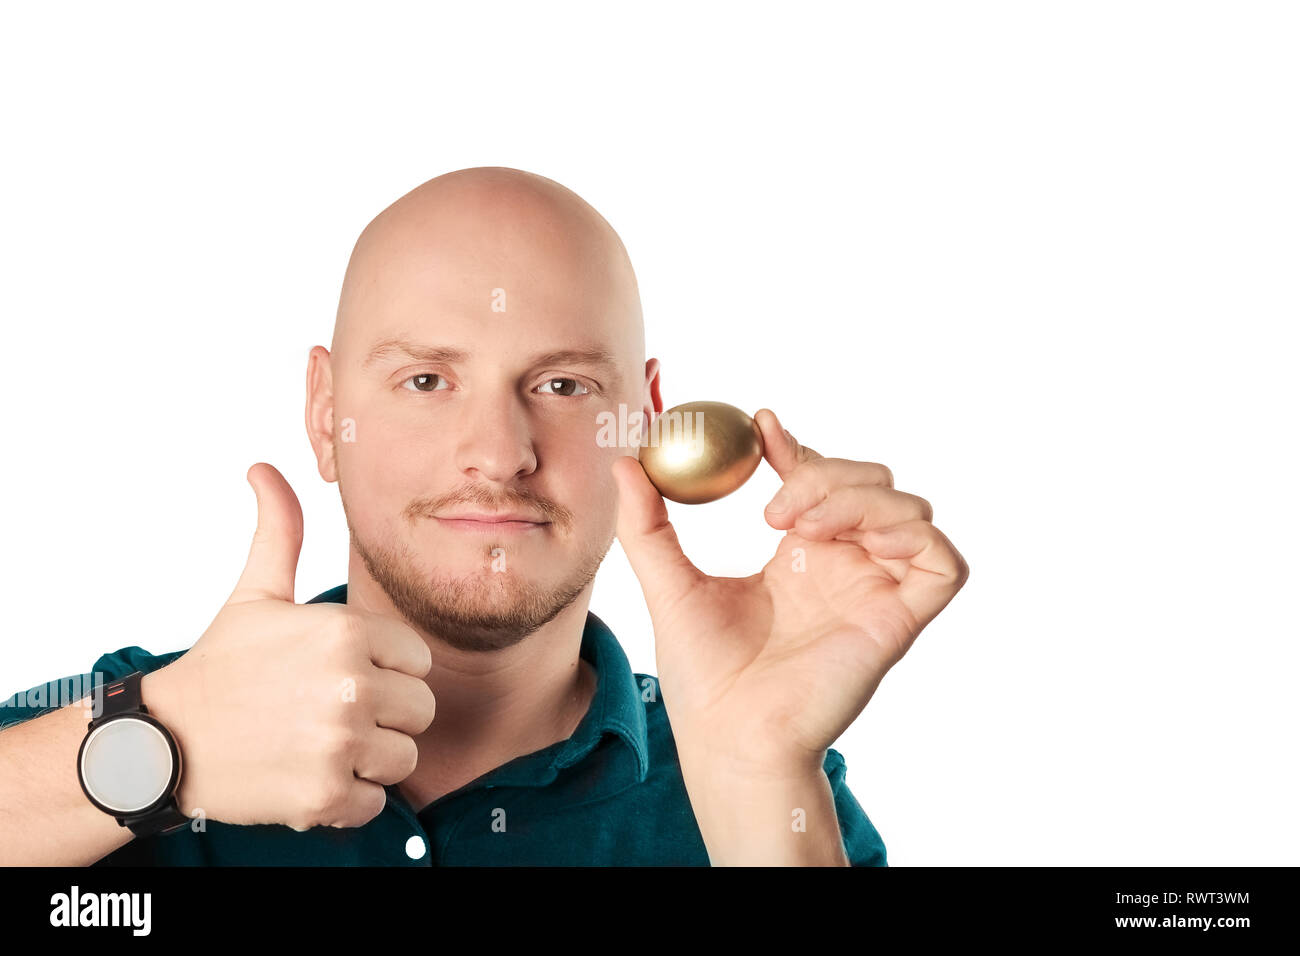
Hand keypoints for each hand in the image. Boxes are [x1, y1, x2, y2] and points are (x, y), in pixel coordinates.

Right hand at [147, 463, 436, 830]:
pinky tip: (309, 776)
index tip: (337, 674)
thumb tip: (263, 468)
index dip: (384, 670)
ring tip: (319, 744)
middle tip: (328, 713)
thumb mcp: (255, 593)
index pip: (417, 659)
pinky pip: (377, 801)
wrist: (164, 742)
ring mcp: (339, 742)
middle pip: (420, 709)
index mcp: (345, 630)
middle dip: (383, 715)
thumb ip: (279, 531)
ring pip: (404, 756)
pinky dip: (348, 799)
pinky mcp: (326, 796)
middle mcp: (350, 684)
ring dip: (368, 758)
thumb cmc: (221, 665)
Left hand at [611, 408, 968, 777]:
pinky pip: (944, 563)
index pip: (818, 481)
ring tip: (804, 527)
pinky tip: (858, 542)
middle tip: (775, 507)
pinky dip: (913, 536)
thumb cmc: (704, 675)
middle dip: (827, 472)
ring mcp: (877, 593)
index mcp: (801, 557)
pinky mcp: (900, 621)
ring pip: (909, 509)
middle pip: (871, 483)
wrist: (726, 735)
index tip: (761, 425)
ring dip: (860, 498)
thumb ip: (647, 524)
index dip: (798, 447)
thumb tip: (624, 463)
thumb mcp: (668, 583)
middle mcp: (846, 568)